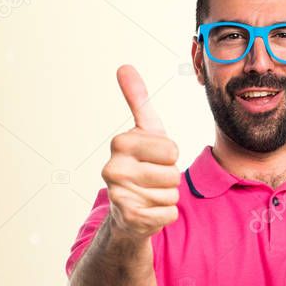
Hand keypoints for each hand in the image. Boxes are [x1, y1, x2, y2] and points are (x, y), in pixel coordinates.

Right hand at [101, 64, 180, 240]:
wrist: (128, 209)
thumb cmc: (141, 164)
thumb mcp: (144, 130)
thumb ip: (137, 99)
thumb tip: (124, 66)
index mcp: (120, 143)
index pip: (171, 149)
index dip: (169, 156)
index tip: (153, 158)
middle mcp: (113, 169)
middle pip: (173, 172)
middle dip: (169, 177)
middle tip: (152, 178)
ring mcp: (119, 195)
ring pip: (172, 194)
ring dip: (167, 196)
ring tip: (149, 193)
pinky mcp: (130, 219)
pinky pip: (169, 213)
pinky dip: (165, 214)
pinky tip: (149, 211)